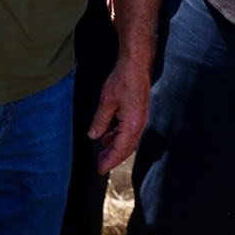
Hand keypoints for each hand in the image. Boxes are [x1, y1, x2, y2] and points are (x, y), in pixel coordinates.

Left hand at [89, 52, 150, 173]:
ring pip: (128, 141)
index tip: (100, 169)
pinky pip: (130, 132)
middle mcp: (139, 124)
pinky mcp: (139, 114)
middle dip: (112, 158)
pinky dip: (119, 137)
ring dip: (116, 148)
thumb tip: (94, 136)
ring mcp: (141, 119)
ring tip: (102, 151)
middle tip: (99, 164)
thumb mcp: (106, 102)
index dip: (109, 160)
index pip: (120, 149)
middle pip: (126, 149)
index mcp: (132, 123)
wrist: (136, 65)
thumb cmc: (123, 80)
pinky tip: (109, 137)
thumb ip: (100, 121)